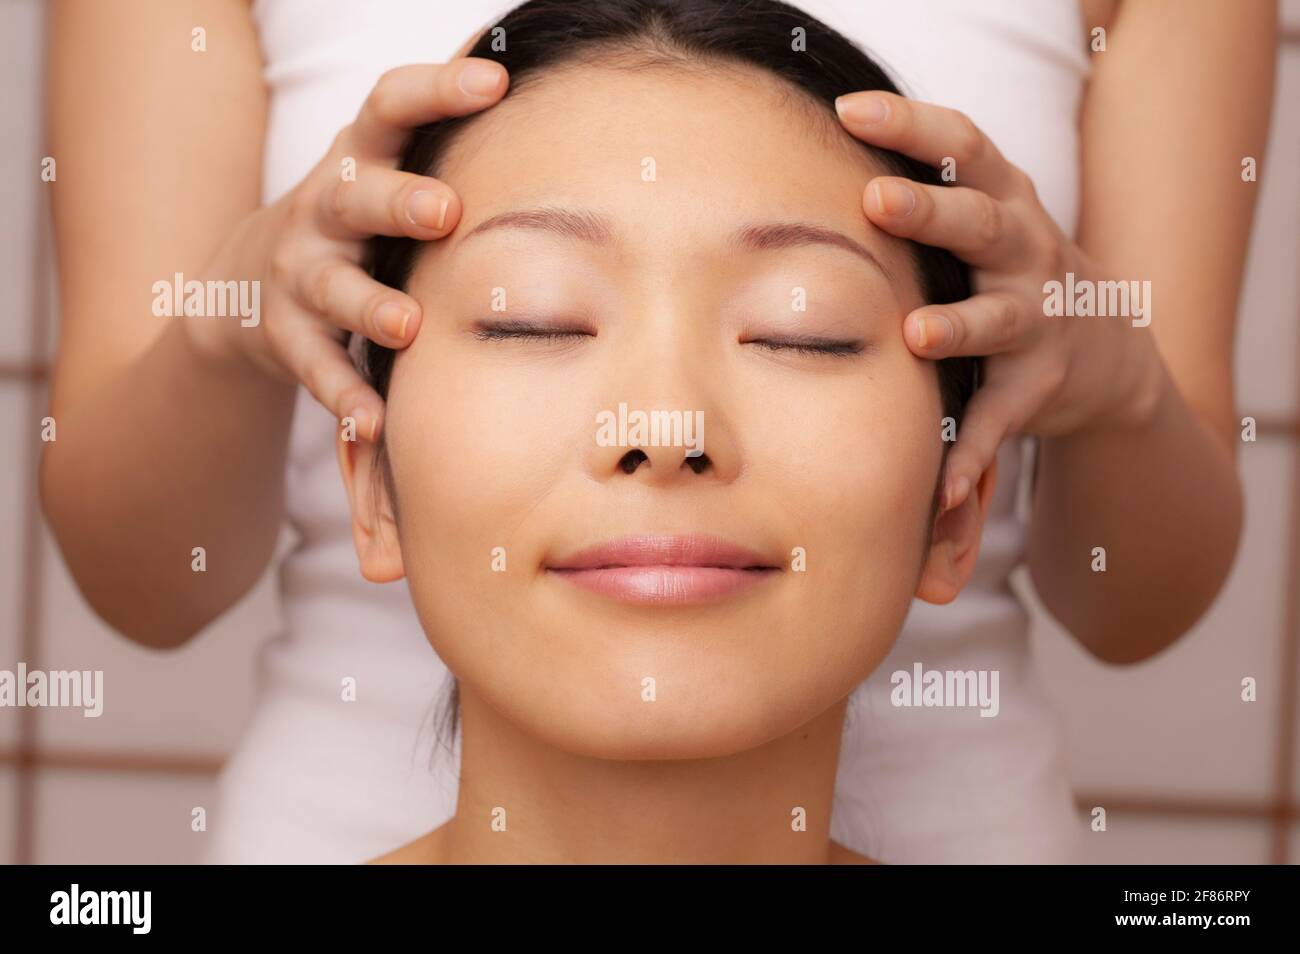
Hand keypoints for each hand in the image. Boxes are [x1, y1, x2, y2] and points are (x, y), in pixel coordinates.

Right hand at [186, 58, 508, 440]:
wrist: (244, 287)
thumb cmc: (351, 228)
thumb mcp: (382, 185)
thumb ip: (443, 163)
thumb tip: (562, 147)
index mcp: (358, 161)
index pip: (390, 107)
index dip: (438, 89)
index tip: (495, 80)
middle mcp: (323, 210)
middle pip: (356, 196)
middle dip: (398, 200)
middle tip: (445, 210)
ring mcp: (300, 275)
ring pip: (334, 288)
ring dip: (371, 307)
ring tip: (407, 326)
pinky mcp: (286, 337)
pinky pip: (318, 368)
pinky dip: (346, 396)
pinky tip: (377, 420)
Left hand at [835, 91, 1163, 508]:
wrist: (1111, 352)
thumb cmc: (1012, 273)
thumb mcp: (987, 224)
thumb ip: (926, 196)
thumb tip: (814, 164)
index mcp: (1003, 203)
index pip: (962, 147)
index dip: (910, 125)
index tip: (849, 110)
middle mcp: (1026, 253)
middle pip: (979, 222)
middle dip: (930, 210)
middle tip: (875, 199)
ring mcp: (1037, 321)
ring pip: (995, 320)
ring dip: (958, 326)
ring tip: (917, 335)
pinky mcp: (1036, 388)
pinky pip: (997, 421)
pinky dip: (970, 455)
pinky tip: (941, 489)